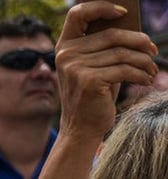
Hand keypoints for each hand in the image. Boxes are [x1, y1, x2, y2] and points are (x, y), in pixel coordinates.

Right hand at [57, 1, 158, 138]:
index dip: (101, 7)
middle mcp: (67, 55)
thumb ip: (103, 48)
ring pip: (122, 53)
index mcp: (64, 47)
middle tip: (153, 51)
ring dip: (144, 61)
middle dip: (139, 41)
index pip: (77, 14)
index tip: (123, 12)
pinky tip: (146, 80)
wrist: (81, 128)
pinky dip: (141, 74)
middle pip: (112, 34)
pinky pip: (125, 69)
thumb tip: (135, 33)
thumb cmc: (93, 95)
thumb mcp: (94, 67)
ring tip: (151, 70)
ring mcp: (75, 68)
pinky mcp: (89, 80)